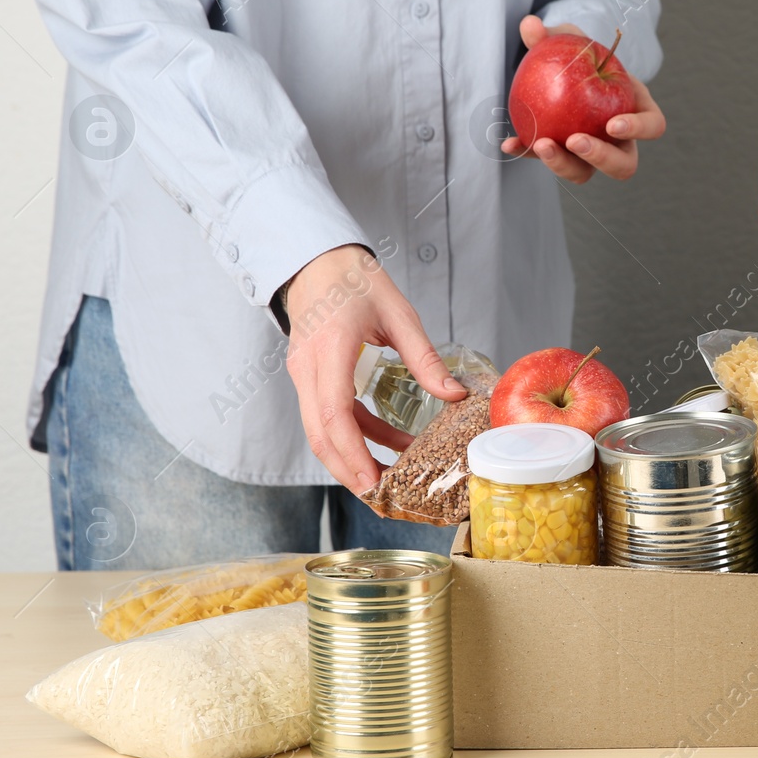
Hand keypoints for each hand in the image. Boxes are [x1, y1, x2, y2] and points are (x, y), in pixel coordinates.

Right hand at [282, 244, 466, 494]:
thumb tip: (453, 395)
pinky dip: (357, 435)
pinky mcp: (310, 377)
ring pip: (320, 431)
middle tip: (383, 497)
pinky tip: (391, 444)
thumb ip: (424, 356)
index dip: (352, 452)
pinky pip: (329, 416)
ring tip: (393, 477)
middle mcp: (309, 367)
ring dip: (353, 458)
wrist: (317, 261)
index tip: (373, 481)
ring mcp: (304, 373)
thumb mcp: (399, 313)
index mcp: (331, 348)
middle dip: (349, 470)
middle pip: (320, 434)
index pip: (333, 413)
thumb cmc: (356, 279)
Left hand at [500, 16, 665, 182]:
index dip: (638, 129)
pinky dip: (528, 154)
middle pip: (623, 164)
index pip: (653, 126)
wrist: (561, 71)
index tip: (612, 125)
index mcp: (636, 109)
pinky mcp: (562, 156)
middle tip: (574, 141)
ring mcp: (591, 153)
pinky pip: (548, 160)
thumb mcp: (572, 40)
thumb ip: (554, 34)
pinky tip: (509, 144)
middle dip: (600, 157)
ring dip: (564, 165)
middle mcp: (619, 140)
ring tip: (542, 145)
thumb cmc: (579, 54)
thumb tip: (529, 25)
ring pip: (586, 173)